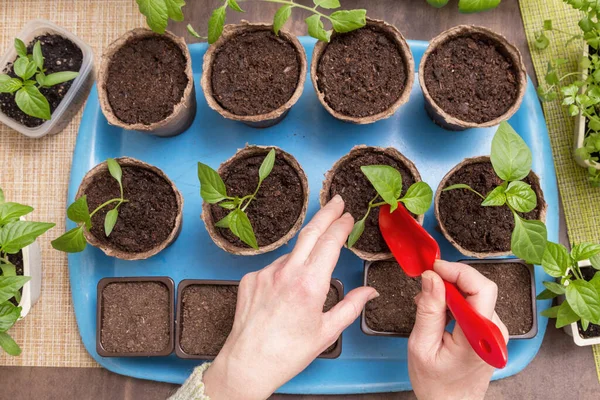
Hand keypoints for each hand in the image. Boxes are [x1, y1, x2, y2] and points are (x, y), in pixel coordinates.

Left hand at [203, 195, 378, 399]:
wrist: (248, 362)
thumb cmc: (288, 352)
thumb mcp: (327, 331)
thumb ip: (352, 306)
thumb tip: (370, 292)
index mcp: (310, 285)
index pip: (330, 242)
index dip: (341, 225)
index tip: (348, 216)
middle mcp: (286, 272)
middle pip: (310, 232)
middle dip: (326, 213)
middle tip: (337, 201)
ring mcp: (265, 273)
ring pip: (291, 253)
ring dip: (304, 254)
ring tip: (307, 281)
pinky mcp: (250, 278)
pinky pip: (273, 267)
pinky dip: (284, 272)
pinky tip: (284, 293)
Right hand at [408, 260, 508, 399]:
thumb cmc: (435, 384)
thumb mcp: (421, 346)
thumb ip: (429, 310)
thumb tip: (431, 278)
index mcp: (478, 338)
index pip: (481, 289)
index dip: (458, 272)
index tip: (434, 267)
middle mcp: (493, 333)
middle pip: (480, 288)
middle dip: (452, 279)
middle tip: (427, 282)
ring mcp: (494, 333)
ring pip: (476, 295)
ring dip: (452, 291)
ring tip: (427, 303)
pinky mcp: (490, 333)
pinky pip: (475, 306)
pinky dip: (456, 302)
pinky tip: (439, 312)